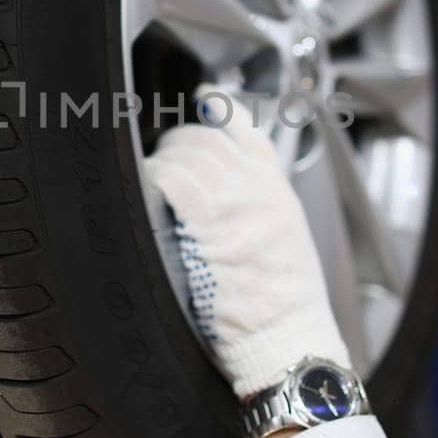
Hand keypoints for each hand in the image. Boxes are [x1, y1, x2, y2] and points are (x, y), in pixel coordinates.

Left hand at [142, 90, 351, 400]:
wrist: (290, 339)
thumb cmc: (285, 306)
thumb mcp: (286, 239)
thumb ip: (260, 206)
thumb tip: (226, 192)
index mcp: (277, 191)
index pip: (249, 131)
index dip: (222, 108)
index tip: (204, 98)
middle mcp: (258, 188)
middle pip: (208, 136)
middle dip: (179, 140)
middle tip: (165, 158)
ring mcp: (235, 202)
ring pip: (187, 152)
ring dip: (162, 162)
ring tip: (154, 181)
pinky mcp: (210, 225)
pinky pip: (171, 180)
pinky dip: (155, 178)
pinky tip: (148, 192)